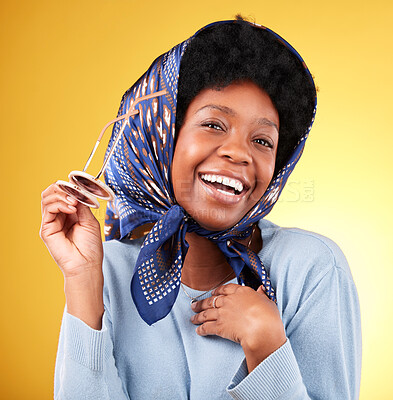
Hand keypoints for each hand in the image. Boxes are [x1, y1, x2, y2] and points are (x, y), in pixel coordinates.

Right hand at [40, 183, 104, 328]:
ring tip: (74, 202)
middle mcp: (59, 216)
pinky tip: (71, 208)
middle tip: (75, 192)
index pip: (63, 194)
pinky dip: (60, 203)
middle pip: (52, 193)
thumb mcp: (89, 220)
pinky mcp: (46, 229)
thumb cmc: (90, 246)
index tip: (81, 186)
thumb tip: (77, 191)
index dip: (70, 187)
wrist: (87, 264)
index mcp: (70, 214)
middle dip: (63, 188)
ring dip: (62, 195)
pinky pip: (48, 209)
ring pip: (47, 198)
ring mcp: (51, 222)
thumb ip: (82, 205)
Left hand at [190, 283, 286, 371]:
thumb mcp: (267, 301)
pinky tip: (198, 331)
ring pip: (206, 313)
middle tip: (195, 305)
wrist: (262, 329)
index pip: (225, 289)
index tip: (213, 293)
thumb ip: (262, 295)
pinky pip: (207, 327)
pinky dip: (201, 329)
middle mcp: (228, 301)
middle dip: (201, 303)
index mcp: (241, 292)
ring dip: (198, 316)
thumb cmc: (268, 315)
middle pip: (211, 300)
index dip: (217, 291)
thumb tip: (261, 289)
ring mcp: (222, 313)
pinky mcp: (219, 326)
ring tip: (192, 318)